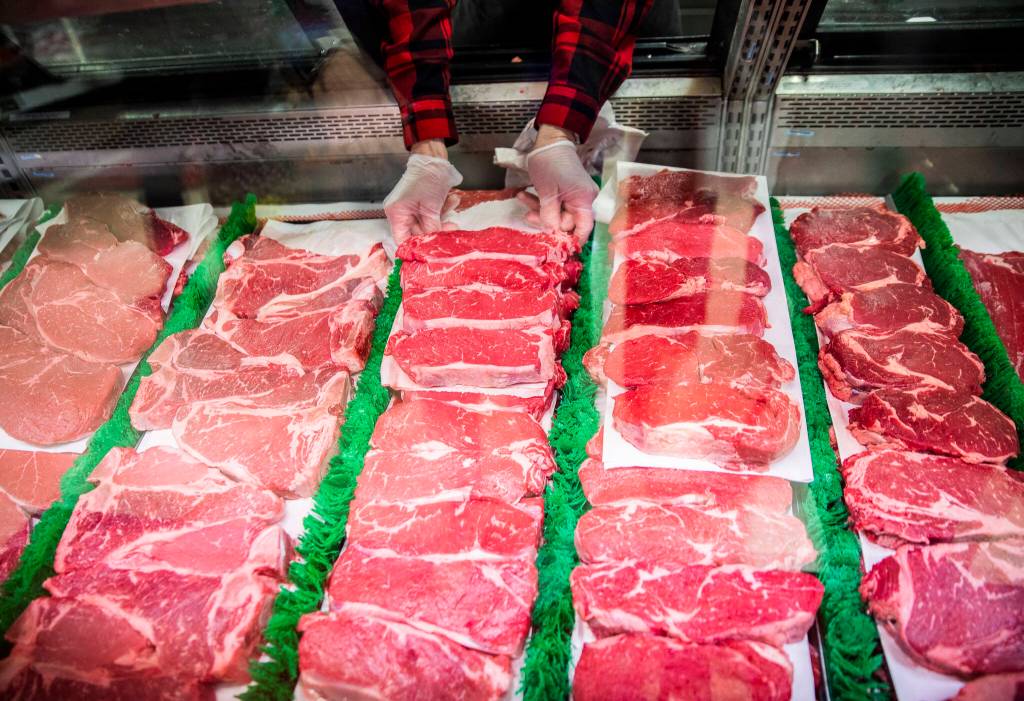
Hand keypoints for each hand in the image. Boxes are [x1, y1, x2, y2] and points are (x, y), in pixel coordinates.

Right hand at [383, 142, 462, 242]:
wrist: (433, 157)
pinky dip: (442, 209)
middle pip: (418, 232)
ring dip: (442, 217)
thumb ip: (432, 229)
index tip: (431, 250)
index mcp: (396, 213)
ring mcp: (410, 207)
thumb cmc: (427, 179)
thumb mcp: (431, 208)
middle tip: (452, 227)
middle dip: (436, 229)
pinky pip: (431, 213)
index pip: (402, 240)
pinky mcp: (421, 203)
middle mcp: (400, 212)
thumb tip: (435, 245)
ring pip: (427, 223)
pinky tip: (452, 199)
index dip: (416, 247)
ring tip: (452, 204)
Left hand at [525, 127, 598, 242]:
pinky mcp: (566, 191)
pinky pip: (555, 203)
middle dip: (546, 220)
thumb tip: (551, 234)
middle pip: (567, 222)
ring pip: (557, 213)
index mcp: (584, 200)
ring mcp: (575, 195)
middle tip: (527, 216)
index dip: (572, 240)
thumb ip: (549, 216)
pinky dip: (540, 201)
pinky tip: (524, 195)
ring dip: (538, 209)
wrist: (550, 139)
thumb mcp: (547, 192)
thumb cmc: (550, 163)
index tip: (557, 248)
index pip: (583, 228)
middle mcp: (583, 199)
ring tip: (521, 199)